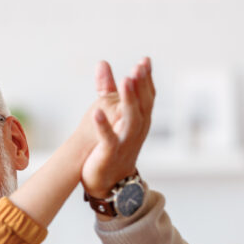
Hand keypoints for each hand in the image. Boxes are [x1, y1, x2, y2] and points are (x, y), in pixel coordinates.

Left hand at [80, 57, 154, 197]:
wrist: (107, 183)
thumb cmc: (110, 146)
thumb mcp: (113, 115)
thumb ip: (108, 89)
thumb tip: (102, 62)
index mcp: (139, 120)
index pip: (147, 97)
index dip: (146, 79)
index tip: (145, 60)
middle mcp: (136, 130)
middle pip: (143, 105)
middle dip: (142, 85)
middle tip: (139, 66)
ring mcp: (124, 142)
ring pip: (131, 119)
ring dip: (129, 100)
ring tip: (126, 81)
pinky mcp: (110, 153)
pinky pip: (108, 139)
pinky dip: (103, 126)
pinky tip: (96, 112)